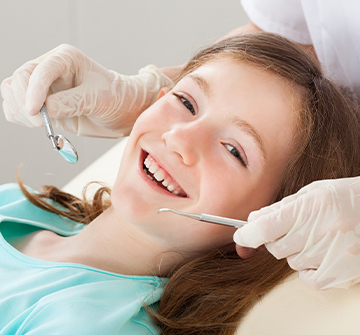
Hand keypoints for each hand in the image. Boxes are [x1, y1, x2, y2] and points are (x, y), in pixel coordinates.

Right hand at [1, 44, 171, 136]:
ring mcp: (44, 87)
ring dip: (20, 111)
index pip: (39, 70)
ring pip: (12, 93)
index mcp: (65, 59)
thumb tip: (46, 110)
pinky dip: (20, 118)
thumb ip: (72, 102)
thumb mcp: (98, 98)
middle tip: (41, 122)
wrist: (123, 112)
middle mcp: (50, 69)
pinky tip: (39, 124)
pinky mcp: (42, 104)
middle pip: (19, 80)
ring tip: (42, 124)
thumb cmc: (116, 98)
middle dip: (25, 102)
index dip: (33, 91)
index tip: (36, 112)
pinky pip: (17, 108)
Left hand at [234, 176, 359, 289]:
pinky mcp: (340, 274)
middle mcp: (319, 233)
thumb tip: (252, 220)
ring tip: (318, 237)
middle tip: (294, 228)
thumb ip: (280, 208)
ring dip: (295, 251)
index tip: (241, 235)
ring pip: (290, 261)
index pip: (264, 228)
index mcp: (310, 208)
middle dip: (276, 238)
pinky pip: (307, 278)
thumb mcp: (312, 193)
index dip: (246, 234)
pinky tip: (321, 254)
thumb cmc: (345, 198)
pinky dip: (308, 269)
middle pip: (275, 247)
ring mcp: (331, 256)